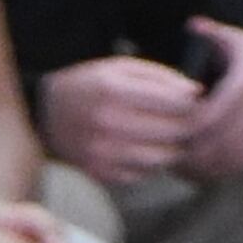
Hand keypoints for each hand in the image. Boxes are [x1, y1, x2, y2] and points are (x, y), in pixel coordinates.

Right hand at [41, 51, 197, 188]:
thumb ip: (158, 76)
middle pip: (171, 132)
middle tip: (189, 120)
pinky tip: (145, 149)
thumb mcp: (119, 67)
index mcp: (114, 90)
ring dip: (172, 148)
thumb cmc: (89, 86)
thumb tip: (194, 92)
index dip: (192, 102)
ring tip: (169, 136)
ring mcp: (103, 153)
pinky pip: (142, 174)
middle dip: (187, 126)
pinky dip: (151, 164)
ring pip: (160, 158)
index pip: (173, 101)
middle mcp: (108, 123)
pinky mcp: (101, 174)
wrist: (46, 116)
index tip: (195, 101)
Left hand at [180, 21, 242, 185]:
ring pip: (232, 157)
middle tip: (169, 153)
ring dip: (204, 165)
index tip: (171, 130)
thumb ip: (210, 32)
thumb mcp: (229, 36)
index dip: (190, 127)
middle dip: (194, 150)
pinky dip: (220, 172)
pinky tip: (198, 170)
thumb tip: (194, 25)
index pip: (215, 114)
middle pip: (222, 140)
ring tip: (179, 165)